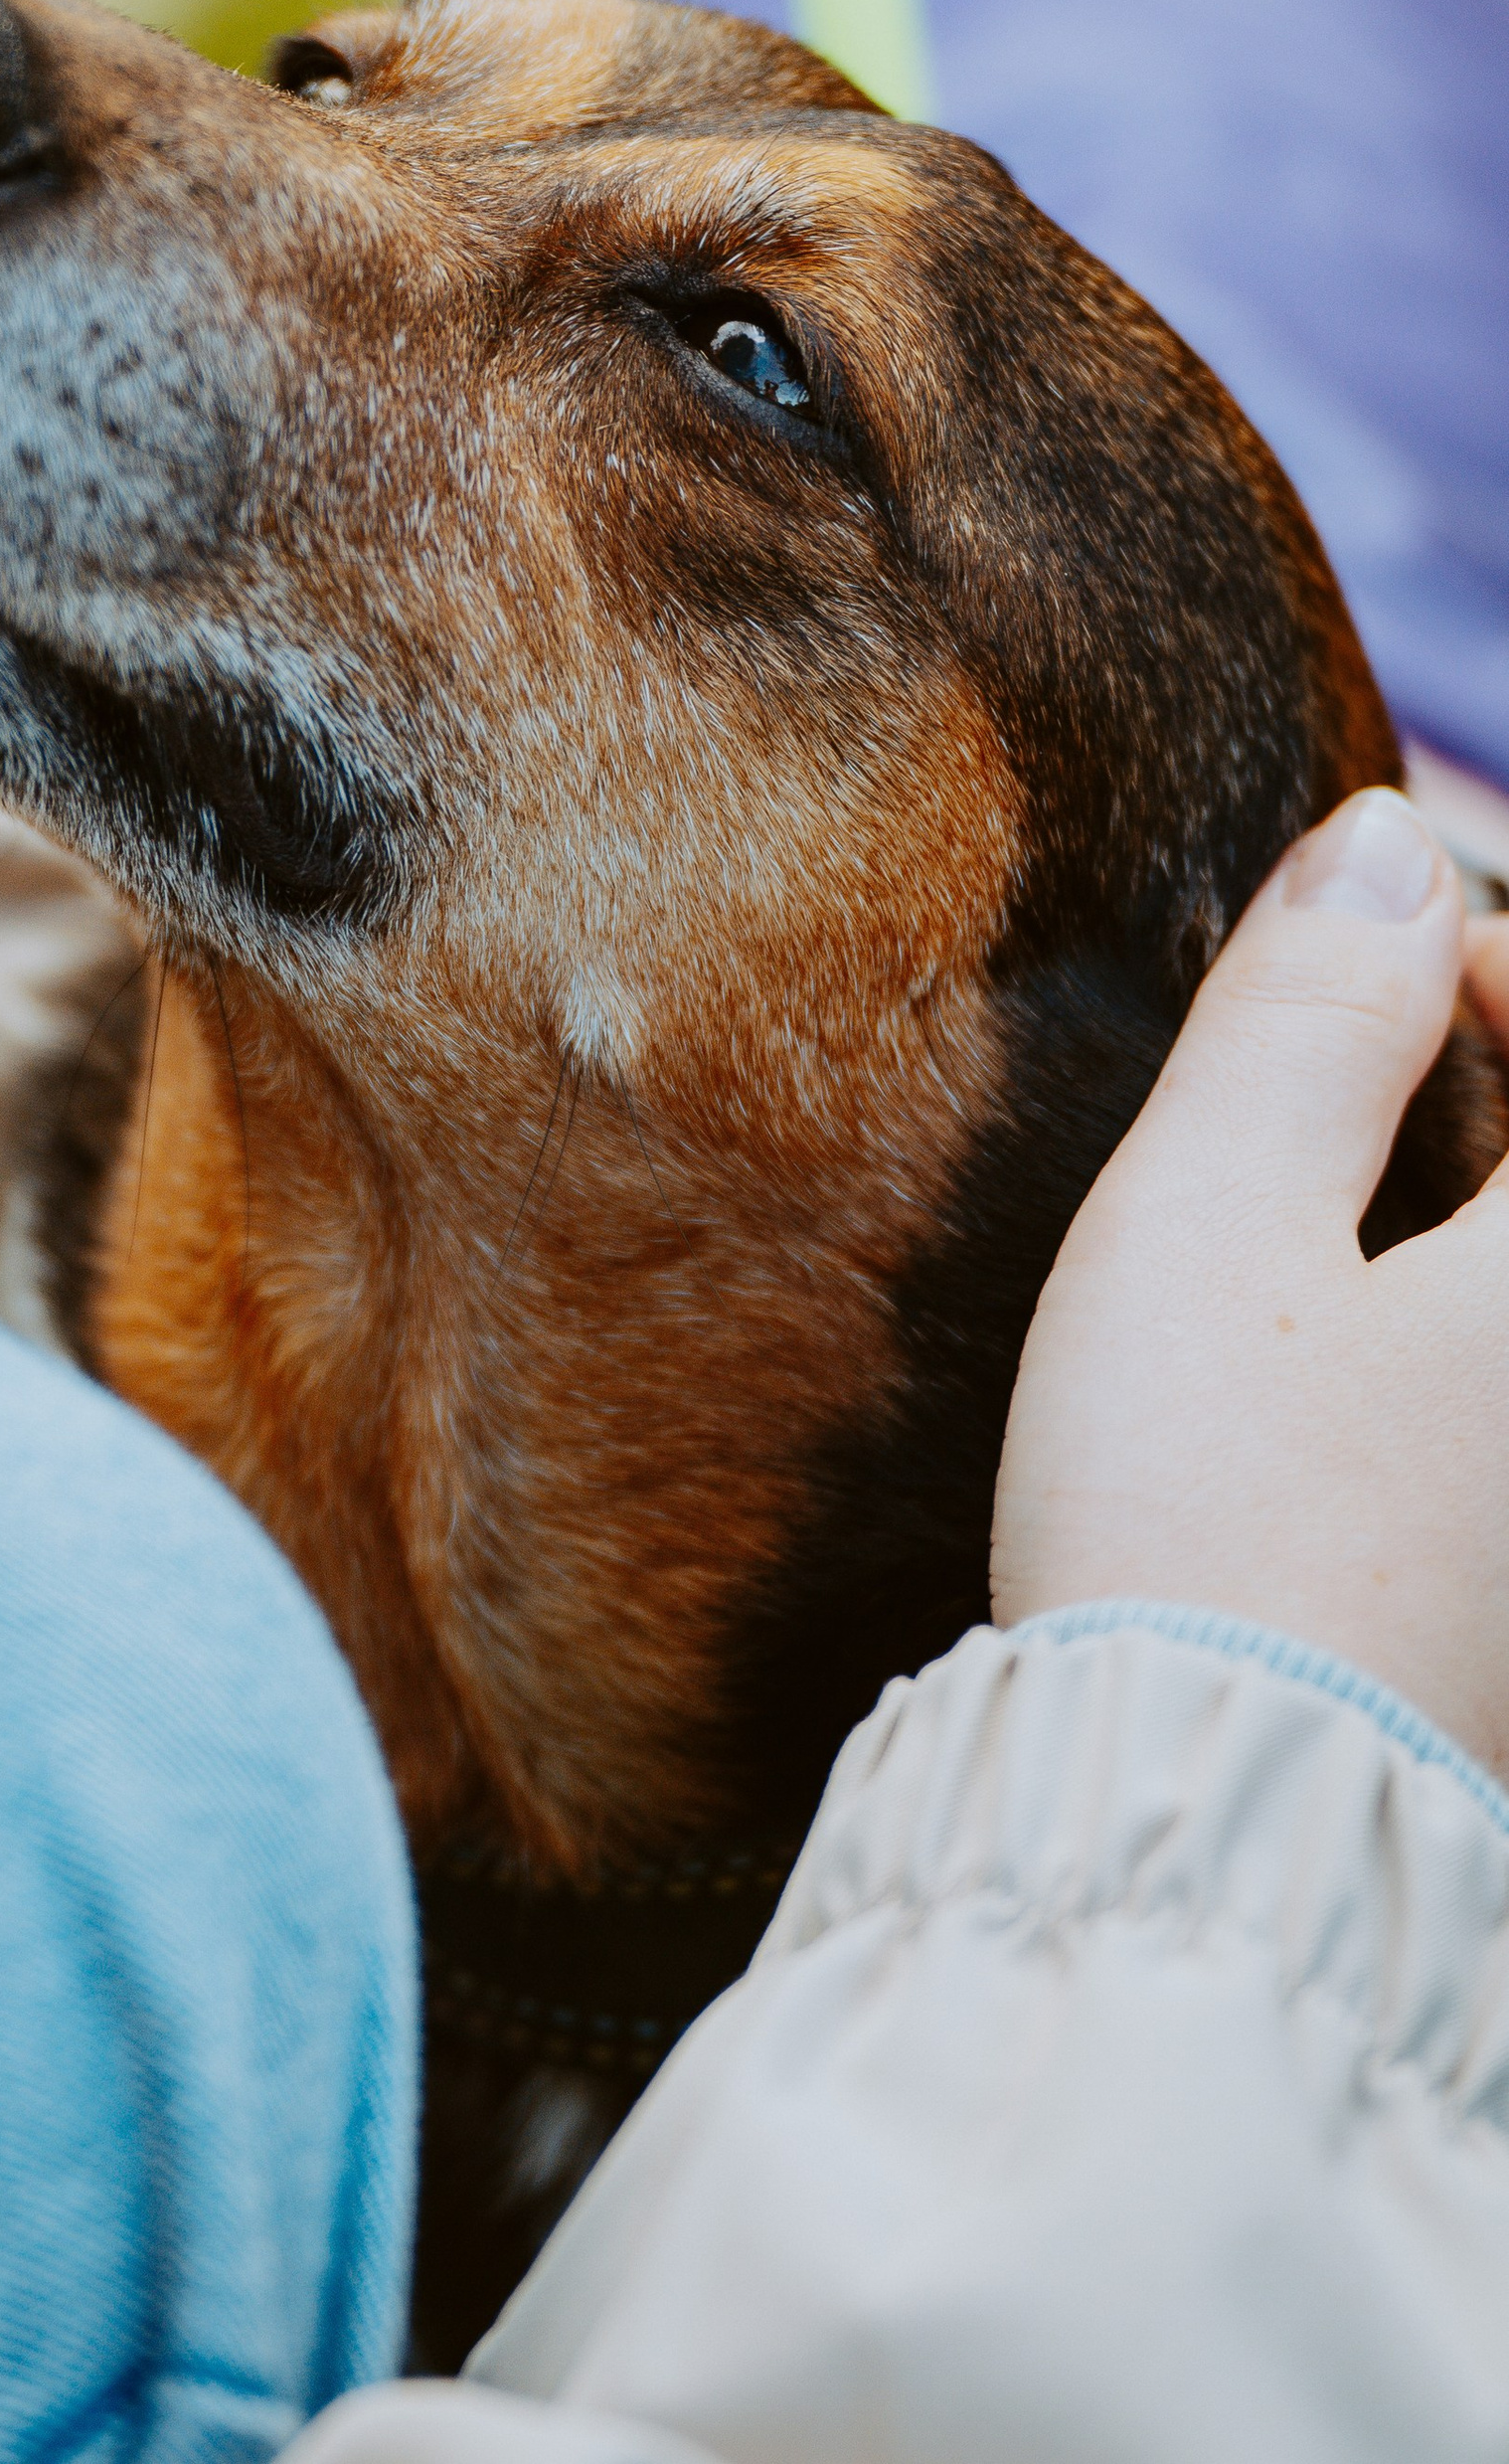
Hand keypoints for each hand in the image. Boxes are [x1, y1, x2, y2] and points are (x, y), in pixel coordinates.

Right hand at [991, 787, 1508, 1776]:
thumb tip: (1385, 847)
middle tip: (1400, 1067)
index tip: (1401, 963)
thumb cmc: (1204, 1514)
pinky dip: (1465, 1356)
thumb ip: (1309, 1018)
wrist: (1209, 1837)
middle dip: (1490, 1107)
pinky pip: (1501, 1423)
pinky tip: (1381, 1379)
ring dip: (1478, 1227)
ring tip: (1365, 1229)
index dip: (1500, 962)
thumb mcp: (1210, 1222)